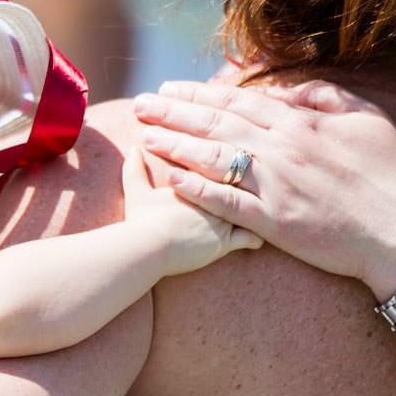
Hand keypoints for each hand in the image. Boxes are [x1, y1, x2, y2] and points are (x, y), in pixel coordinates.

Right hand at [120, 143, 261, 275]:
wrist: (148, 245)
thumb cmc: (141, 219)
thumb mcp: (135, 191)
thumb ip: (134, 169)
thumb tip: (131, 149)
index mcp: (199, 174)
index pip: (223, 157)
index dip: (230, 157)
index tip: (235, 158)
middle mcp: (218, 190)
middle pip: (244, 176)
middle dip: (254, 175)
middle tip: (260, 177)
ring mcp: (225, 216)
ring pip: (254, 203)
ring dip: (261, 204)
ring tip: (265, 205)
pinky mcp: (226, 241)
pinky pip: (251, 237)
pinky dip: (257, 237)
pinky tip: (261, 237)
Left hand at [134, 80, 395, 298]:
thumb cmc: (394, 177)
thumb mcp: (371, 120)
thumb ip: (327, 99)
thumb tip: (291, 90)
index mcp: (302, 123)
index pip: (239, 101)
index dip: (200, 93)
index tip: (171, 88)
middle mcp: (283, 149)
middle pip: (216, 124)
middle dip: (174, 112)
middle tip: (141, 104)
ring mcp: (276, 186)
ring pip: (214, 159)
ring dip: (176, 146)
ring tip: (146, 136)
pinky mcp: (274, 222)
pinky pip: (226, 203)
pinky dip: (197, 191)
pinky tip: (170, 181)